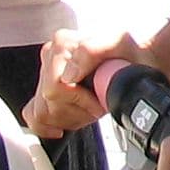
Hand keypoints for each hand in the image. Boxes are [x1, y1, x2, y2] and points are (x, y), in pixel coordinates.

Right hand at [22, 28, 143, 138]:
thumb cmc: (130, 51)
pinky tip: (64, 125)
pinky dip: (47, 126)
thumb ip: (91, 51)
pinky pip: (32, 115)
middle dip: (76, 112)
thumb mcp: (119, 43)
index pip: (55, 89)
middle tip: (97, 105)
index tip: (99, 101)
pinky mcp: (46, 89)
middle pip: (47, 104)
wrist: (136, 58)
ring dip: (69, 118)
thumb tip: (67, 75)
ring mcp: (47, 73)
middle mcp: (50, 56)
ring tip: (89, 108)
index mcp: (63, 44)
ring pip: (41, 114)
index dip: (80, 102)